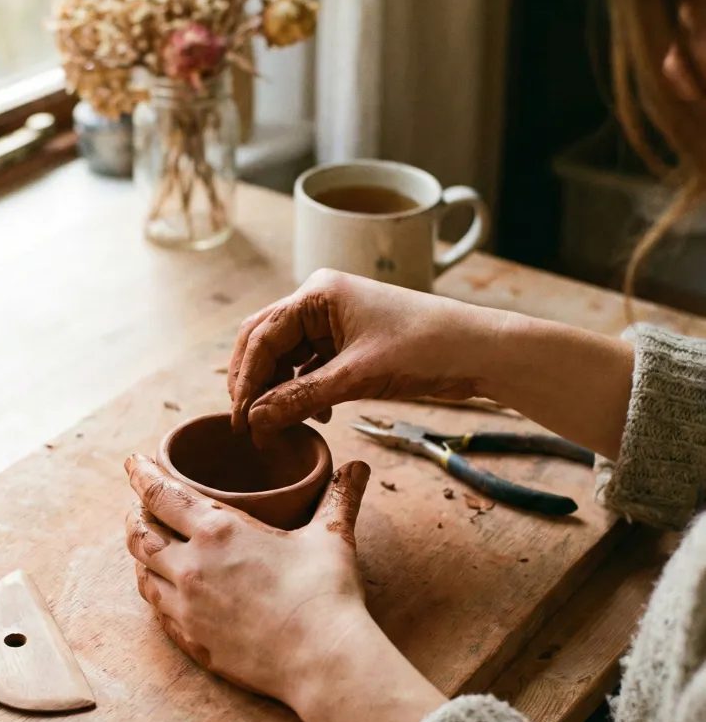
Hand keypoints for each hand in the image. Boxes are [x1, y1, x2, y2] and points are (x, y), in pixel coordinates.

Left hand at [125, 452, 372, 703]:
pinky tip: (163, 589)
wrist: (322, 660)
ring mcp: (186, 606)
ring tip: (148, 544)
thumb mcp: (331, 537)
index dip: (141, 474)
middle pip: (140, 534)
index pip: (161, 494)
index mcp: (218, 531)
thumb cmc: (325, 594)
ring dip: (140, 554)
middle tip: (139, 504)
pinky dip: (154, 591)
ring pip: (142, 572)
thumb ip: (339, 498)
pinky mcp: (191, 640)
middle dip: (134, 514)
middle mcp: (191, 566)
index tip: (132, 462)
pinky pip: (157, 609)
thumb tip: (359, 467)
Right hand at [228, 267, 634, 460]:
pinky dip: (304, 392)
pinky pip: (311, 367)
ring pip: (286, 357)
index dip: (245, 380)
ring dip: (278, 391)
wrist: (480, 351)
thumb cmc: (425, 349)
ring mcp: (334, 321)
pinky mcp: (350, 343)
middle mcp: (320, 301)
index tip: (241, 421)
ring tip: (275, 427)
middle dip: (253, 384)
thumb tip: (255, 421)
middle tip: (247, 425)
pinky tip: (314, 416)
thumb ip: (301, 399)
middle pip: (265, 342)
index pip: (261, 336)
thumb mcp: (357, 378)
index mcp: (317, 293)